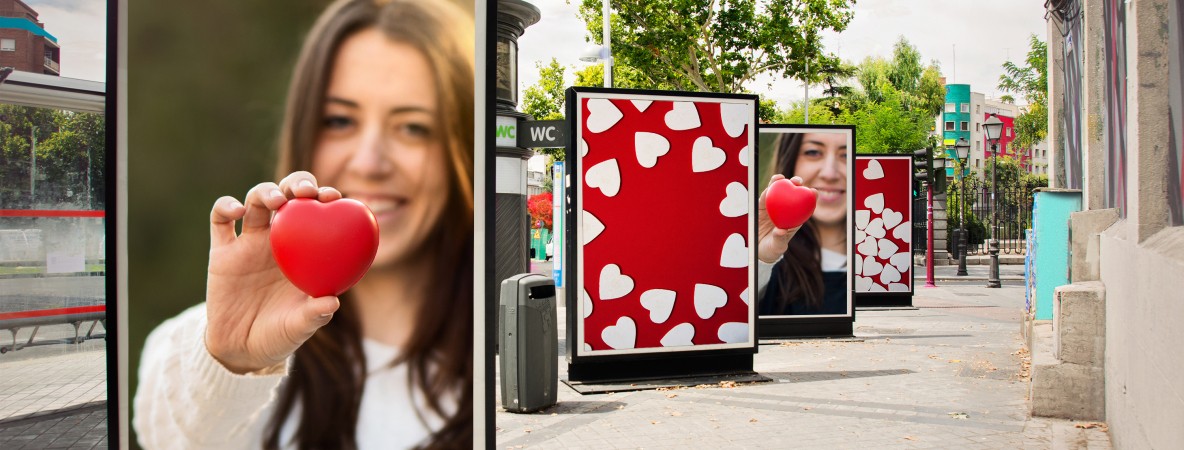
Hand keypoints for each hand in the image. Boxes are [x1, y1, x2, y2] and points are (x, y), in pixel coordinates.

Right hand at [204, 171, 344, 373]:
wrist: (241, 350)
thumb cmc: (280, 335)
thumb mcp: (299, 328)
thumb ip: (313, 315)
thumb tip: (333, 302)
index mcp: (305, 250)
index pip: (319, 213)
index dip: (326, 198)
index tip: (336, 198)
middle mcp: (278, 240)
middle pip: (289, 196)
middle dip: (298, 183)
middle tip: (306, 191)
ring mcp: (249, 243)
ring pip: (257, 200)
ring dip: (266, 191)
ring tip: (276, 200)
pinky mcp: (222, 252)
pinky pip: (220, 220)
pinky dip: (226, 206)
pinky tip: (237, 209)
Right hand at [757, 175, 810, 263]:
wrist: (757, 250)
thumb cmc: (772, 249)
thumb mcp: (777, 247)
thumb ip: (779, 239)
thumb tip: (780, 231)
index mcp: (794, 219)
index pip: (805, 206)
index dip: (811, 198)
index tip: (814, 192)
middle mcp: (785, 210)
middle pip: (792, 194)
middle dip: (796, 184)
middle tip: (797, 181)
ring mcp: (773, 207)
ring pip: (778, 191)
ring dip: (780, 182)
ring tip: (780, 177)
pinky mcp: (761, 206)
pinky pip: (765, 196)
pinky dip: (768, 188)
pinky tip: (771, 183)